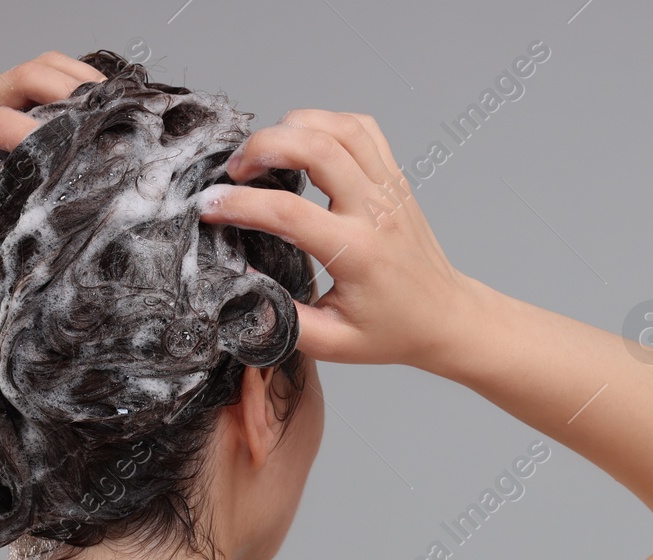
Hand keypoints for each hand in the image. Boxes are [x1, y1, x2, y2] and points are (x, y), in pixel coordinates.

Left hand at [0, 51, 106, 257]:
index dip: (23, 130)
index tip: (56, 153)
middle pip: (22, 78)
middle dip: (63, 89)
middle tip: (101, 114)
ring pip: (40, 67)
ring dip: (77, 78)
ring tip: (112, 104)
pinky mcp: (13, 100)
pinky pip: (49, 75)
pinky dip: (79, 81)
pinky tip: (103, 104)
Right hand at [199, 109, 486, 367]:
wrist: (443, 317)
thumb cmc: (390, 331)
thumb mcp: (331, 343)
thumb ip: (282, 318)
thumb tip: (241, 280)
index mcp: (358, 253)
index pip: (289, 213)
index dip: (240, 205)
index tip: (208, 206)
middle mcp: (376, 211)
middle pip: (317, 147)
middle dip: (263, 147)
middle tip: (235, 170)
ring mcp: (389, 188)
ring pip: (339, 126)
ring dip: (293, 127)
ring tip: (265, 154)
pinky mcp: (394, 177)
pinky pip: (360, 128)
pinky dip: (325, 124)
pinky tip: (304, 146)